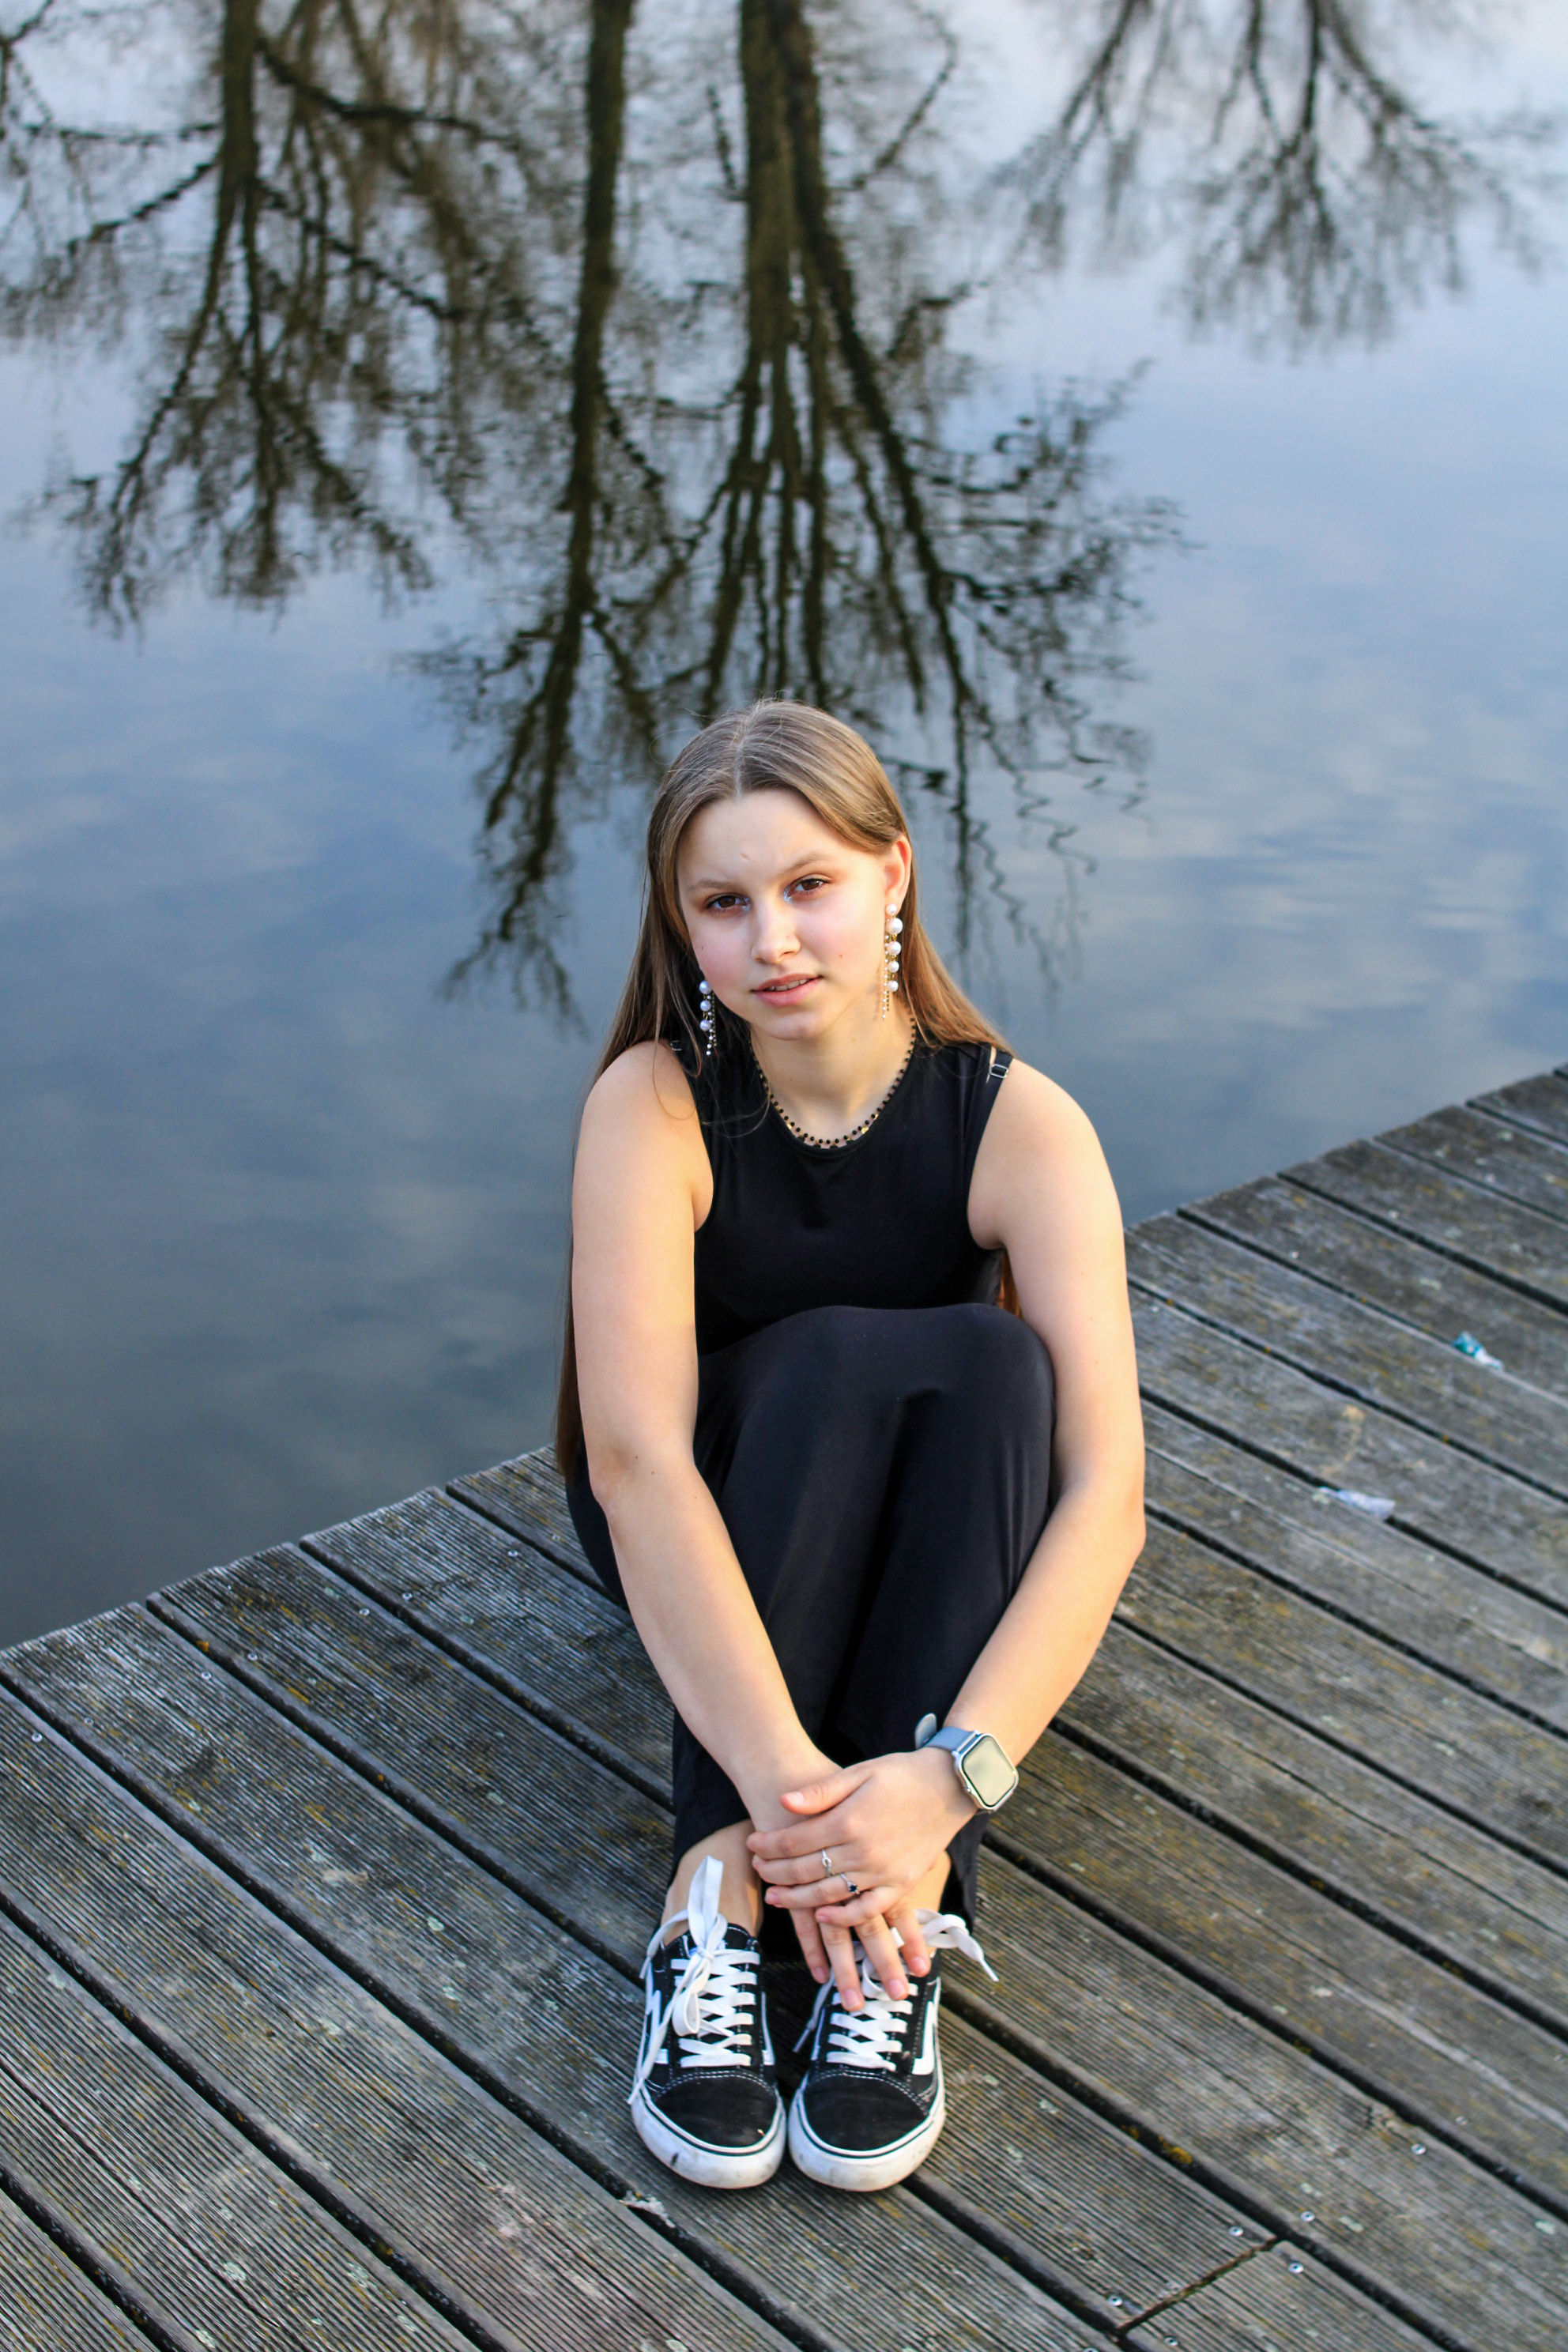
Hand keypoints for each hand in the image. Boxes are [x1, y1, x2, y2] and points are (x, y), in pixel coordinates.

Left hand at [747, 1749, 974, 2001]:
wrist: (949, 1787)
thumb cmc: (901, 1774)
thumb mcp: (859, 1772)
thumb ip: (821, 1791)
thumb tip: (783, 1801)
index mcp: (850, 1821)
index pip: (796, 1841)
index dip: (770, 1844)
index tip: (754, 1843)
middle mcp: (864, 1852)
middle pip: (807, 1870)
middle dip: (776, 1872)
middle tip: (758, 1869)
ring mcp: (883, 1872)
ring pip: (829, 1894)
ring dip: (798, 1899)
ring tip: (775, 1897)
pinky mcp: (900, 1885)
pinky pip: (867, 1910)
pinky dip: (842, 1917)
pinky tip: (822, 1916)